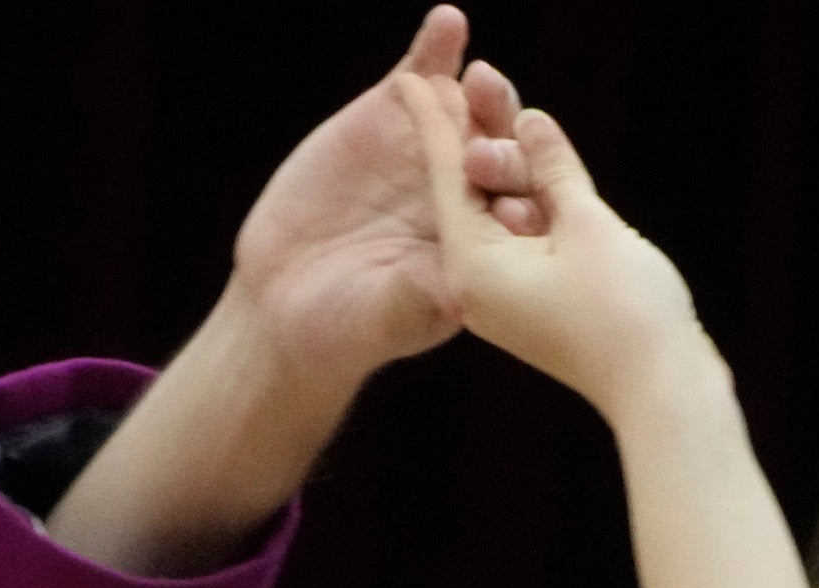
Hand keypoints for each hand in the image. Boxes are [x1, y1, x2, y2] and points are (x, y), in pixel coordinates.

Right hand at [226, 9, 535, 399]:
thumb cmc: (351, 326)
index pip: (526, 213)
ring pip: (472, 112)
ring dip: (485, 93)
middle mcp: (471, 195)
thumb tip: (457, 292)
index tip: (525, 206)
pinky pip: (420, 78)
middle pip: (510, 155)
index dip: (531, 203)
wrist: (287, 300)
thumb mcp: (393, 315)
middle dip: (511, 142)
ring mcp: (432, 153)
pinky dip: (435, 51)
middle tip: (497, 141)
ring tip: (482, 79)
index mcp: (489, 245)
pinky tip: (448, 23)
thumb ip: (424, 295)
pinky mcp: (389, 120)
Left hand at [401, 75, 702, 414]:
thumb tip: (529, 122)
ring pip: (503, 218)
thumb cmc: (626, 315)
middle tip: (479, 78)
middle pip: (474, 195)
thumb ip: (553, 170)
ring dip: (515, 170)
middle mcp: (478, 287)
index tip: (415, 77)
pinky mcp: (539, 310)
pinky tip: (541, 168)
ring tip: (512, 112)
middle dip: (482, 137)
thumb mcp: (588, 225)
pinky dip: (536, 207)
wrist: (663, 395)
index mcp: (473, 267)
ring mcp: (507, 302)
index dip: (439, 120)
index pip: (449, 177)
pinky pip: (526, 244)